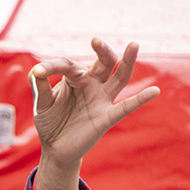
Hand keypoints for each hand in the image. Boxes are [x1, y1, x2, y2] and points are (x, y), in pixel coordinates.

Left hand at [31, 38, 159, 189]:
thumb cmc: (50, 121)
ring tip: (134, 45)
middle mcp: (92, 85)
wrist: (54, 148)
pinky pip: (126, 106)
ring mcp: (101, 100)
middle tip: (96, 41)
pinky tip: (154, 91)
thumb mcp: (42, 103)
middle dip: (102, 51)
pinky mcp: (106, 117)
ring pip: (119, 77)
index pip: (68, 65)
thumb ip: (40, 87)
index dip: (53, 66)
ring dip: (127, 61)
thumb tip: (35, 71)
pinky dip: (140, 99)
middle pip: (104, 62)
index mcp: (75, 78)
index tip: (38, 72)